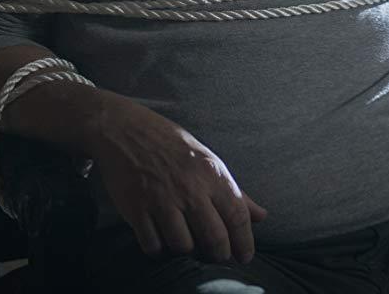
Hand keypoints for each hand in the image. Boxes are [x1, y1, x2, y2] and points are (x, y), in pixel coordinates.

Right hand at [86, 96, 266, 263]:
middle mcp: (189, 189)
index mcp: (211, 174)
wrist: (126, 130)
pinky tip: (162, 239)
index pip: (237, 216)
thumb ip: (235, 192)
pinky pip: (153, 246)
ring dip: (187, 250)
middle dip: (219, 254)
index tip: (245, 257)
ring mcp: (161, 200)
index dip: (245, 242)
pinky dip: (159, 249)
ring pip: (184, 246)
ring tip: (187, 242)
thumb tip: (262, 216)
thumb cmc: (172, 145)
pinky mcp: (136, 210)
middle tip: (217, 255)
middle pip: (214, 238)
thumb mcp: (208, 161)